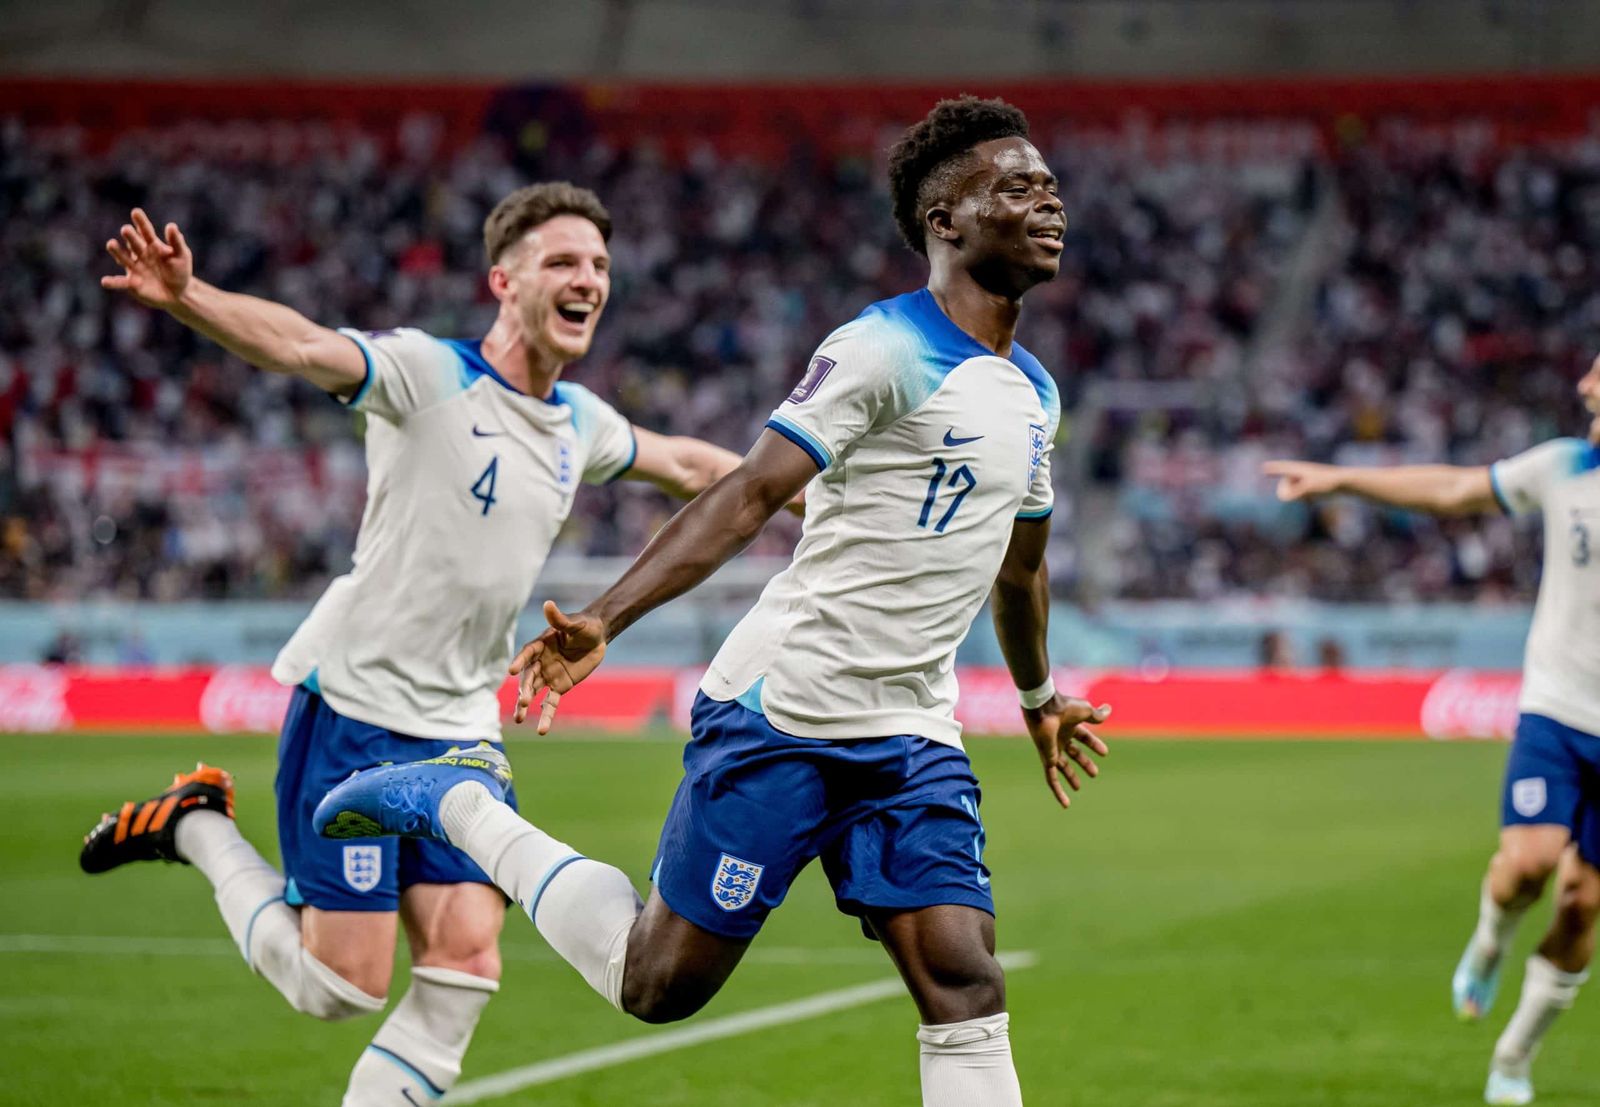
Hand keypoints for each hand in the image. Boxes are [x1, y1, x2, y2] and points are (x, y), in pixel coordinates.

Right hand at [101, 208, 193, 309]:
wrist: (177, 293)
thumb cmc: (179, 271)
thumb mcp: (182, 256)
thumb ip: (176, 242)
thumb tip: (172, 225)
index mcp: (152, 245)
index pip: (146, 231)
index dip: (141, 222)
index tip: (136, 212)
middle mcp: (140, 253)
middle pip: (134, 243)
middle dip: (130, 236)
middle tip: (126, 229)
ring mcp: (134, 268)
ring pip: (123, 258)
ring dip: (117, 251)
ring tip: (111, 244)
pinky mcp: (131, 284)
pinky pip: (121, 283)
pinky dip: (113, 282)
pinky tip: (105, 281)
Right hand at [508, 601, 607, 733]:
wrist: (597, 638)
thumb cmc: (584, 626)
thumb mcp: (575, 623)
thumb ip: (560, 619)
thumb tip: (548, 604)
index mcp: (540, 644)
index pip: (527, 654)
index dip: (520, 661)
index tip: (511, 671)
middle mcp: (540, 662)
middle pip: (528, 677)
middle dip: (524, 689)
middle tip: (521, 701)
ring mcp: (548, 676)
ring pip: (534, 692)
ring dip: (526, 704)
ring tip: (519, 718)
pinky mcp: (560, 687)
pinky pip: (551, 703)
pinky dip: (546, 716)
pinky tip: (541, 730)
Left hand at [1024, 695, 1109, 808]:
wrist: (1044, 709)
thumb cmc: (1064, 707)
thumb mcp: (1086, 711)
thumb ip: (1097, 715)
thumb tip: (1109, 709)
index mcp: (1068, 726)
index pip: (1084, 737)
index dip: (1094, 745)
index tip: (1104, 753)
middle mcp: (1059, 737)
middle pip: (1073, 753)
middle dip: (1084, 763)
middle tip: (1094, 774)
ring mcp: (1051, 749)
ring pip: (1061, 767)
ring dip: (1070, 777)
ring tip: (1078, 788)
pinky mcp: (1046, 759)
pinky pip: (1051, 778)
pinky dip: (1057, 790)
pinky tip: (1065, 803)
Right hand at [1262, 460, 1340, 502]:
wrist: (1346, 482)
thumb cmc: (1327, 483)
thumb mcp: (1309, 489)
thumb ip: (1294, 494)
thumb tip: (1283, 498)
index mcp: (1298, 469)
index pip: (1281, 469)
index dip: (1272, 469)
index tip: (1263, 468)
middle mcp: (1300, 472)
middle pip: (1284, 486)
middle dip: (1288, 492)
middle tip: (1301, 495)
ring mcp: (1306, 478)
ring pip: (1293, 492)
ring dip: (1299, 496)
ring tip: (1314, 493)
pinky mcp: (1311, 484)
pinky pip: (1300, 495)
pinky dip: (1304, 498)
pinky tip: (1315, 497)